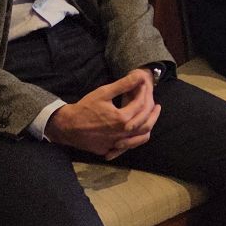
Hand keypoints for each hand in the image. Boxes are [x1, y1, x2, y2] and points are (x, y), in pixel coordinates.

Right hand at [45, 73, 161, 157]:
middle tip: (158, 106)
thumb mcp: (104, 92)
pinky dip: (135, 139)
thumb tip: (140, 76)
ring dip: (148, 128)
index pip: (141, 106)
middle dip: (153, 113)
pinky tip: (136, 132)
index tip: (146, 89)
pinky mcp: (110, 149)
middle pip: (145, 124)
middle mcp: (122, 133)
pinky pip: (128, 146)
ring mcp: (116, 143)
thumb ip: (123, 84)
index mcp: (122, 118)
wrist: (67, 126)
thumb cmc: (85, 107)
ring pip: (140, 139)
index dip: (145, 95)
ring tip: (151, 119)